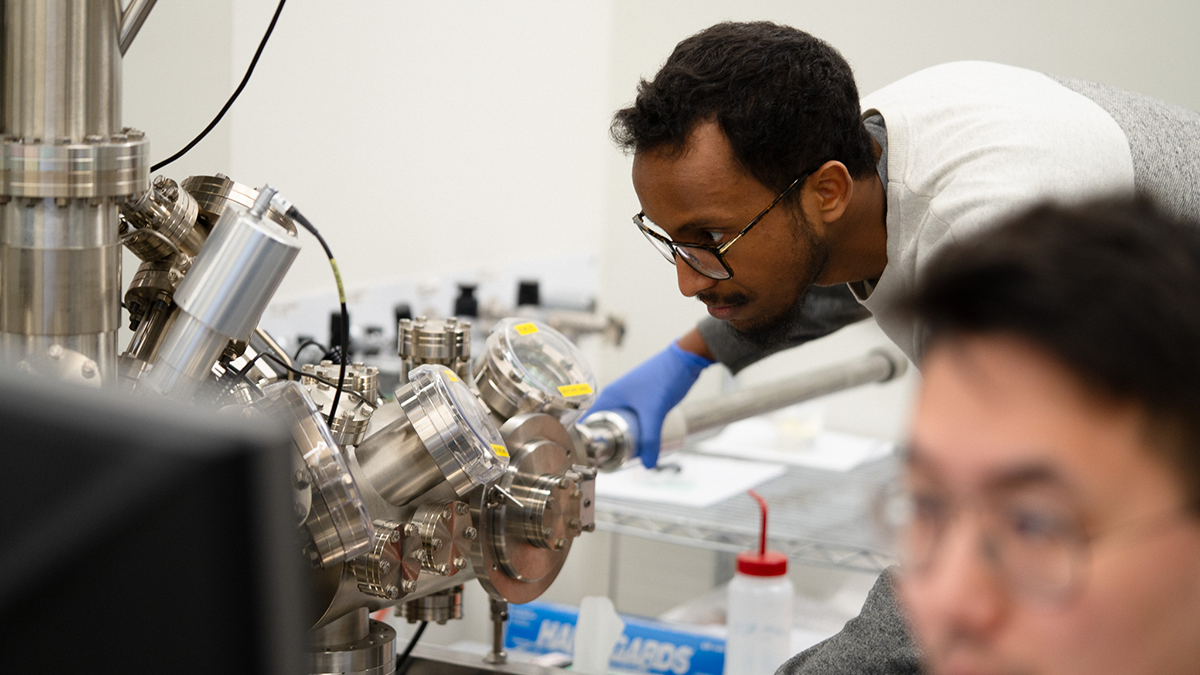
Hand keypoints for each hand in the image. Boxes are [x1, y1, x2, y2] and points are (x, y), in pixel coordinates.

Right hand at [588, 342, 713, 467]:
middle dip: (607, 442)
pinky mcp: (644, 400)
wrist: (686, 360)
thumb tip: (649, 465)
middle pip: (605, 424)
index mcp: (610, 396)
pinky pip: (633, 420)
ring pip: (621, 422)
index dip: (587, 439)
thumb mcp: (654, 411)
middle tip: (610, 462)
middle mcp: (616, 396)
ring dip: (622, 438)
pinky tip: (641, 443)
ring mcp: (630, 397)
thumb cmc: (664, 378)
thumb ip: (651, 438)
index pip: (589, 420)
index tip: (591, 457)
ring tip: (625, 457)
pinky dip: (634, 432)